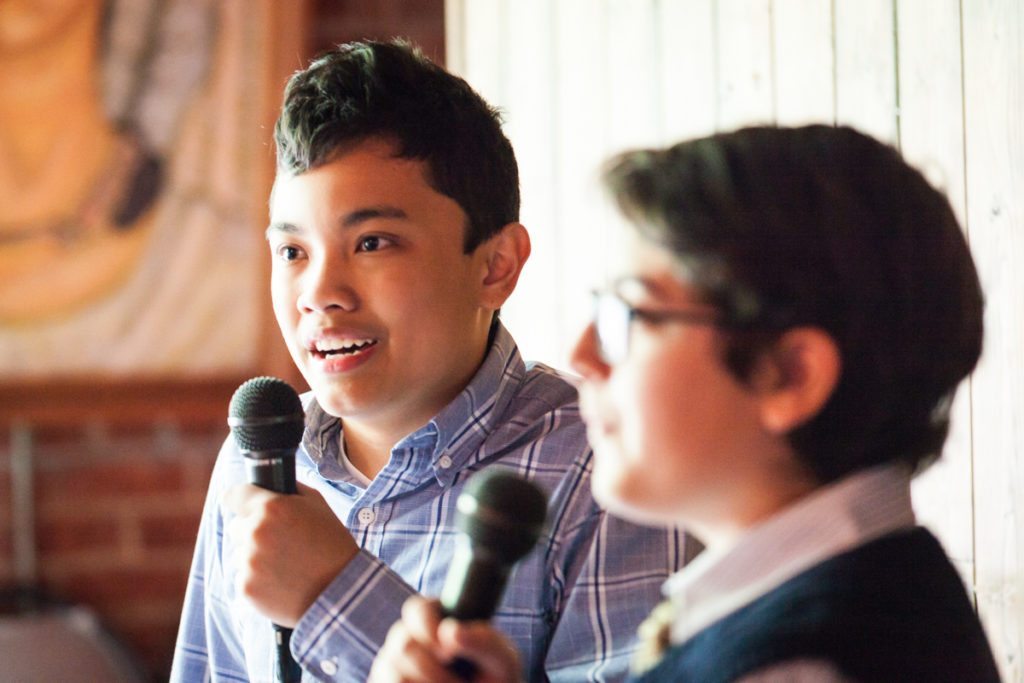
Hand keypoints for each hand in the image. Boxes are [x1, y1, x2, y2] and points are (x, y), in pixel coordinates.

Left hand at [222, 481, 358, 626]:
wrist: (341, 590)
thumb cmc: (332, 545)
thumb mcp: (318, 505)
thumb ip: (290, 491)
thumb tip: (270, 486)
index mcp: (271, 507)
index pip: (233, 495)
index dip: (240, 500)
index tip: (242, 506)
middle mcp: (255, 532)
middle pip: (235, 526)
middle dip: (251, 532)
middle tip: (279, 542)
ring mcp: (248, 562)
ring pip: (239, 553)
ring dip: (254, 557)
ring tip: (284, 565)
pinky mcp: (245, 588)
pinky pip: (242, 577)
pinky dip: (257, 580)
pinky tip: (281, 581)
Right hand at [368, 596, 522, 682]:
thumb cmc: (494, 680)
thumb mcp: (501, 660)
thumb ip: (485, 641)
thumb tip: (450, 631)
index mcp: (435, 620)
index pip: (417, 609)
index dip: (429, 627)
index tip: (449, 651)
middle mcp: (407, 639)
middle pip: (403, 645)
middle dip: (434, 670)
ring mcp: (391, 666)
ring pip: (394, 673)